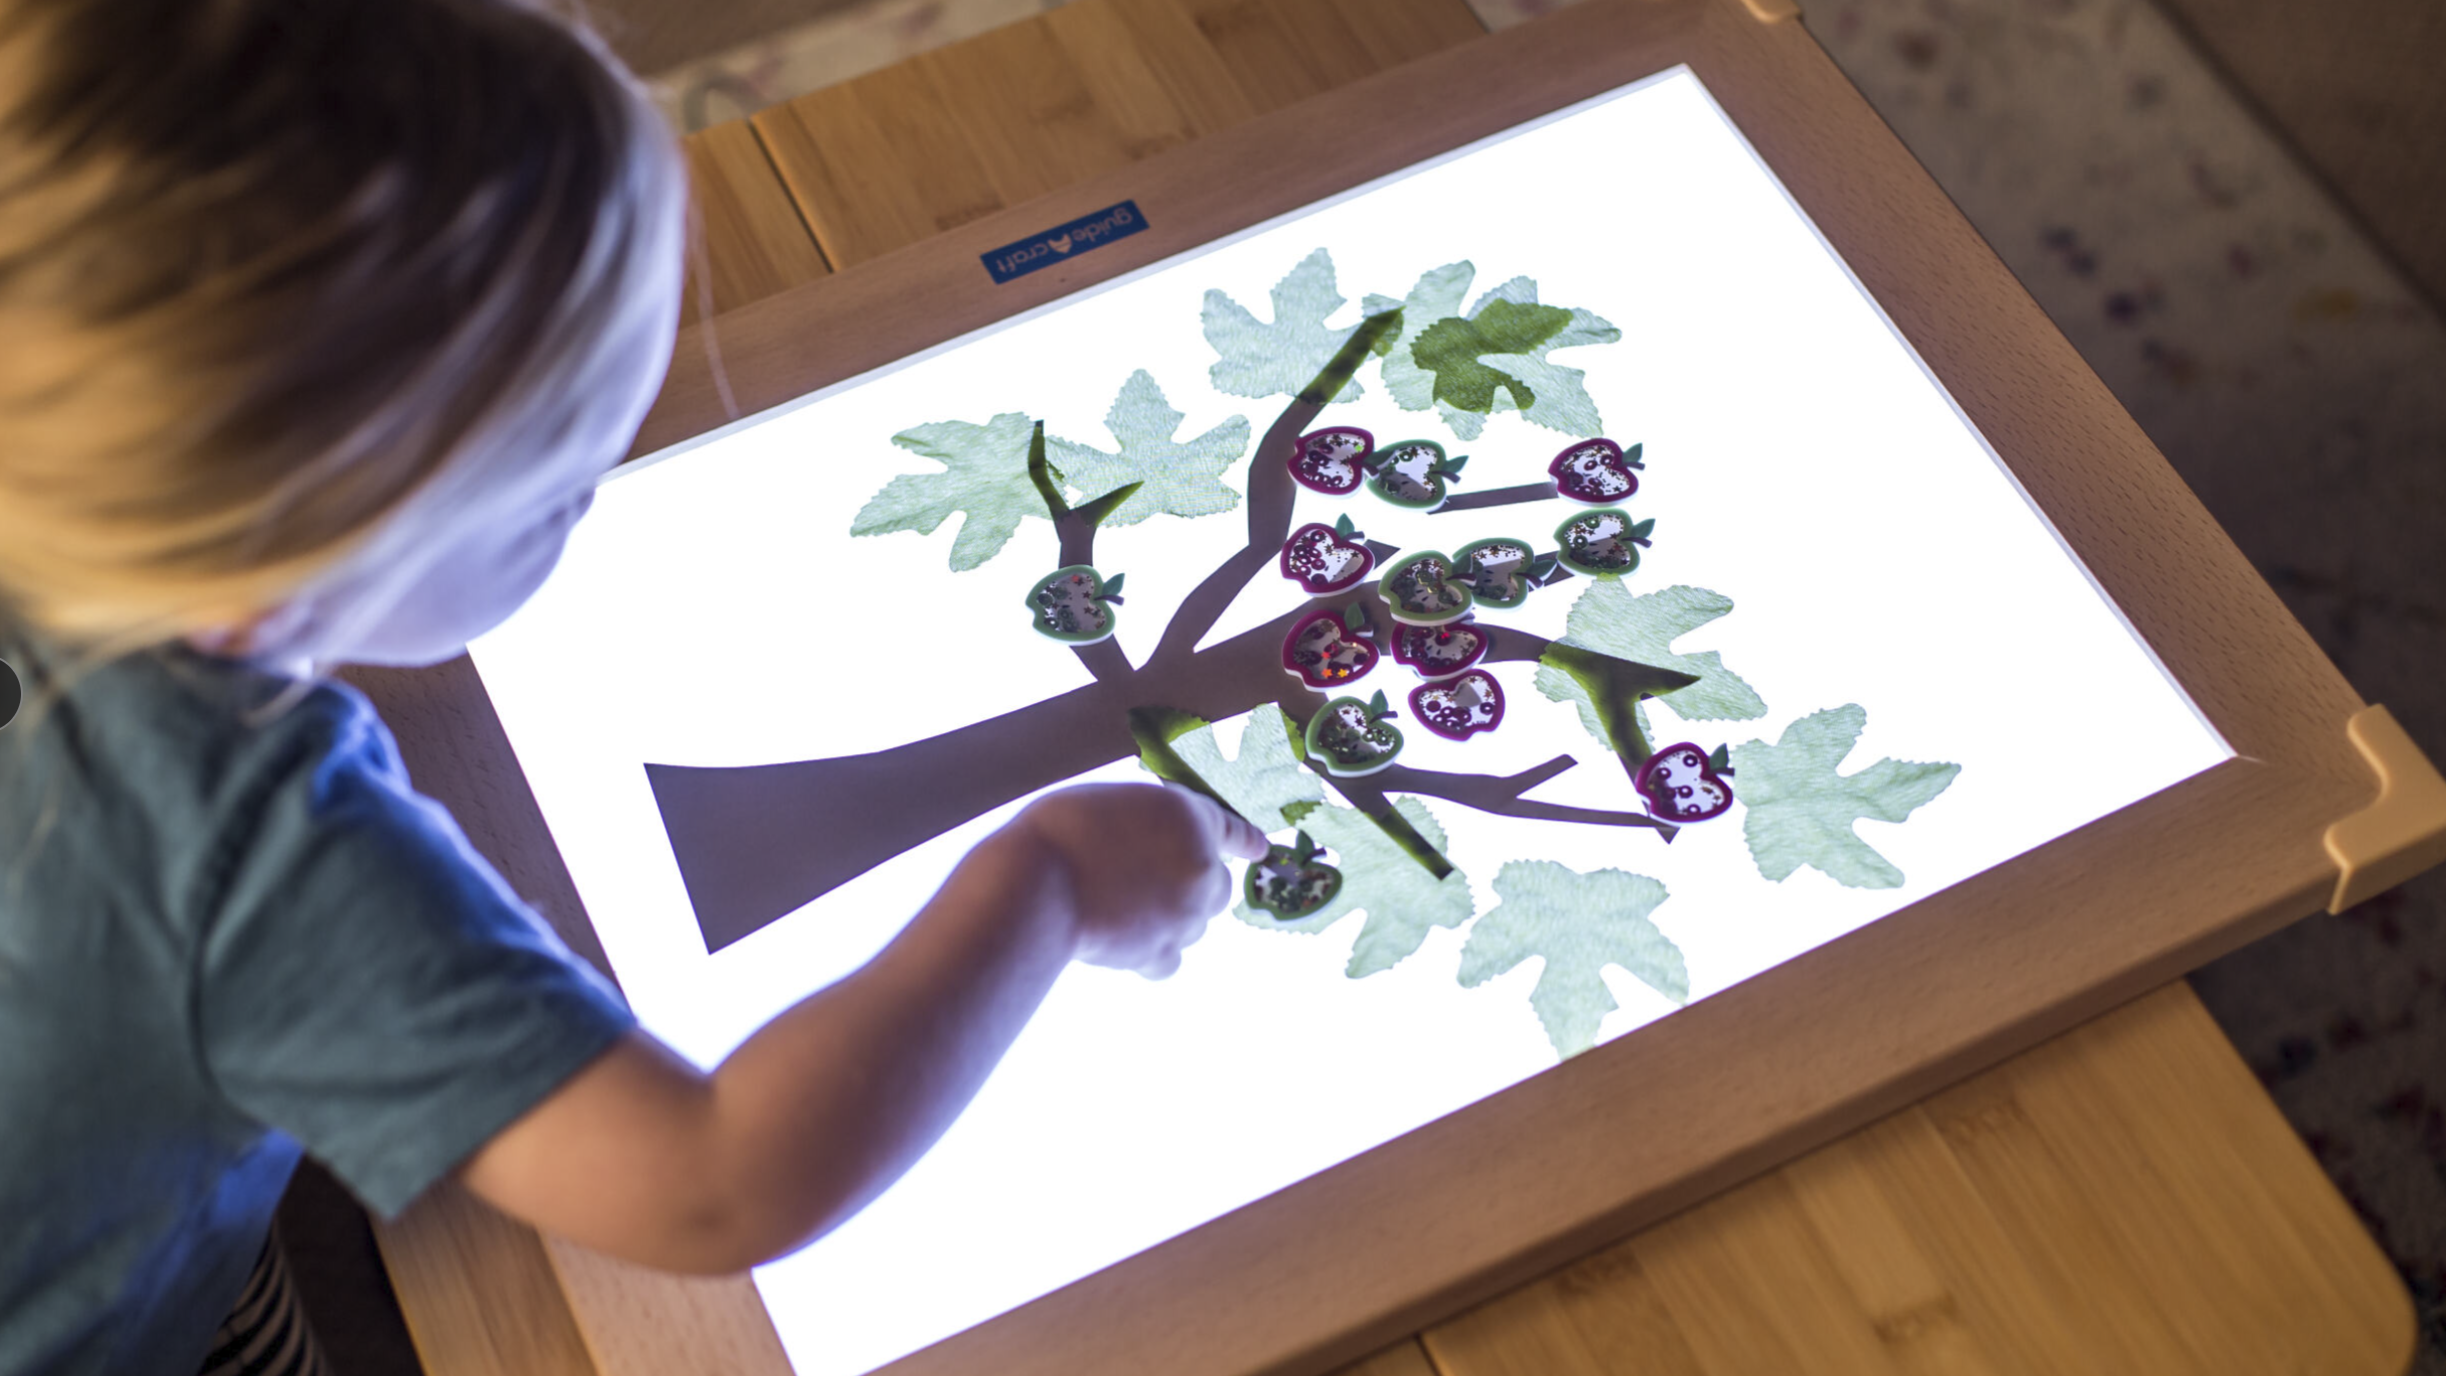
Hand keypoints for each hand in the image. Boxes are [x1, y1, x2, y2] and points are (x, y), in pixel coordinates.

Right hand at [1015, 783, 1268, 977]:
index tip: (1261, 849)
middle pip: (1218, 886)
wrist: (1040, 883)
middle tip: (1147, 881)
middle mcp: (1200, 867)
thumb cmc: (1060, 832)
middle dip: (1192, 885)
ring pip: (1194, 924)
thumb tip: (1149, 854)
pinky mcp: (1160, 952)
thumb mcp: (1112, 805)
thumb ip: (1146, 826)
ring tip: (1118, 906)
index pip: (1232, 830)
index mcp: (1191, 819)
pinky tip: (1126, 945)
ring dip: (1168, 919)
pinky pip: (1170, 960)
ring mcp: (1185, 915)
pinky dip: (1152, 954)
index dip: (1246, 841)